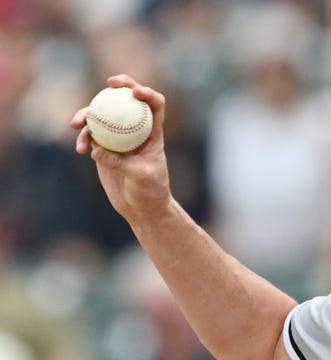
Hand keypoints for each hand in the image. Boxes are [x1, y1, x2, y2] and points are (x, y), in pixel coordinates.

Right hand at [71, 76, 171, 220]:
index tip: (136, 92)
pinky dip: (83, 138)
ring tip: (76, 124)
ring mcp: (118, 136)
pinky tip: (79, 149)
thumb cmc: (150, 191)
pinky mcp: (104, 146)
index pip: (155, 106)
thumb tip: (95, 149)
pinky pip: (90, 135)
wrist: (141, 207)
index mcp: (152, 133)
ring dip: (88, 114)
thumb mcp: (140, 177)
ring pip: (103, 115)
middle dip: (119, 87)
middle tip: (109, 83)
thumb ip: (119, 162)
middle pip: (127, 100)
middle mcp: (136, 130)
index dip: (148, 93)